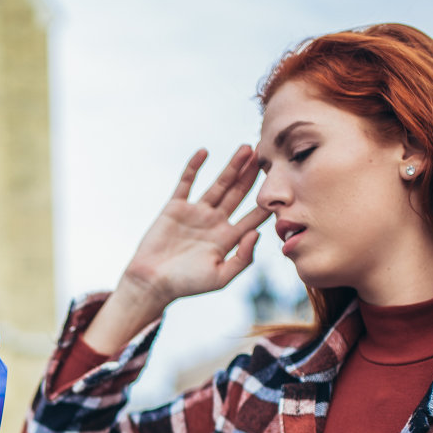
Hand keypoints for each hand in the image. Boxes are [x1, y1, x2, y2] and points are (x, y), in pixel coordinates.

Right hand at [84, 147, 270, 354]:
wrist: (151, 282)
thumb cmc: (186, 285)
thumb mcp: (220, 277)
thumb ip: (242, 258)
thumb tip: (256, 233)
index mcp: (228, 238)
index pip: (253, 215)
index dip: (266, 200)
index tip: (282, 184)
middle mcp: (215, 222)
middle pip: (239, 193)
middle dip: (252, 174)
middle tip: (266, 154)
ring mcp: (195, 213)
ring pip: (218, 184)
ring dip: (232, 166)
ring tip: (246, 148)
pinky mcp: (175, 207)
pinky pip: (186, 183)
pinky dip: (193, 167)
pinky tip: (204, 152)